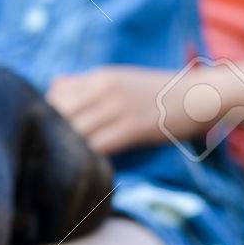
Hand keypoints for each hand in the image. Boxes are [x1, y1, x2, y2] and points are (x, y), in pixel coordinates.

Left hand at [47, 66, 205, 154]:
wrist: (197, 96)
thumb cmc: (157, 91)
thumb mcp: (119, 78)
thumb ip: (85, 83)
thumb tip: (53, 86)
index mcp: (98, 77)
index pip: (54, 97)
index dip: (46, 119)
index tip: (48, 136)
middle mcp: (104, 89)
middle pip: (60, 115)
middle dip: (51, 136)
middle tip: (51, 156)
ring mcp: (118, 108)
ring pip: (76, 132)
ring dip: (69, 150)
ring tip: (66, 165)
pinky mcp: (133, 128)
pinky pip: (99, 146)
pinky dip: (89, 157)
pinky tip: (88, 167)